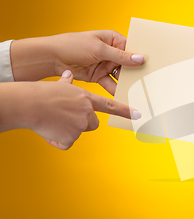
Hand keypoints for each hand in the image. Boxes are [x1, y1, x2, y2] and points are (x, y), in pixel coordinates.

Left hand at [10, 30, 143, 95]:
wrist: (51, 57)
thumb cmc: (73, 45)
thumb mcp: (99, 49)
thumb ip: (121, 56)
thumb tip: (140, 58)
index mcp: (113, 39)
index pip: (132, 48)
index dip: (142, 57)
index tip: (153, 66)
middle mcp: (111, 52)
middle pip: (128, 64)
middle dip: (136, 73)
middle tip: (148, 82)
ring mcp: (105, 64)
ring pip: (121, 75)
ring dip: (127, 83)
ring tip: (138, 91)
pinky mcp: (98, 76)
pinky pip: (111, 83)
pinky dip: (116, 90)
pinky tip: (123, 96)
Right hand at [25, 70, 140, 149]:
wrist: (29, 104)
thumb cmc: (42, 94)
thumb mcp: (59, 85)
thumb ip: (68, 83)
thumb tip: (69, 76)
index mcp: (87, 99)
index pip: (111, 106)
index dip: (126, 111)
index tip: (138, 114)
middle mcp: (87, 112)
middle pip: (93, 123)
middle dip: (82, 122)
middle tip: (65, 117)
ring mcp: (80, 125)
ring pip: (78, 132)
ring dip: (68, 130)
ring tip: (54, 121)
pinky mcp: (71, 137)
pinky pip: (66, 143)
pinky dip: (58, 140)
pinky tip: (50, 131)